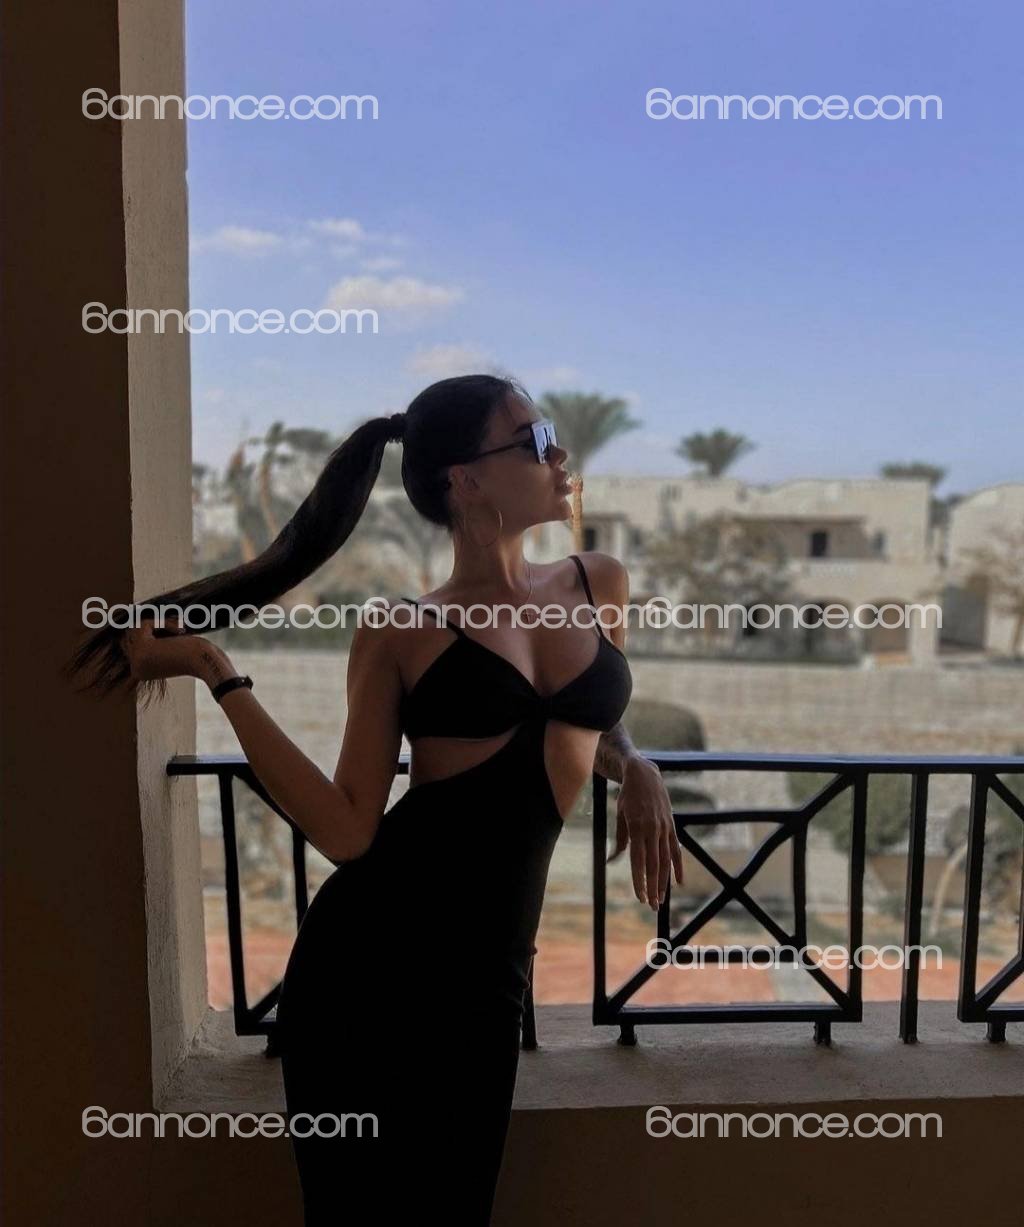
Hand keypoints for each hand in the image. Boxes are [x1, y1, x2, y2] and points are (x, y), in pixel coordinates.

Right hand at [122, 616, 235, 689]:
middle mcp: (135, 668)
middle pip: (131, 634)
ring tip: (179, 630)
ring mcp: (136, 659)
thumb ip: (151, 641)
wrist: (206, 662)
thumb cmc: (194, 655)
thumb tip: (135, 623)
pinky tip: (180, 631)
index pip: (131, 643)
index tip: (172, 634)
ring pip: (137, 627)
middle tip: (175, 627)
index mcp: (140, 671)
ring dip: (160, 623)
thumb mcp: (168, 649)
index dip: (149, 633)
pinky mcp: (142, 647)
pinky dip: (164, 622)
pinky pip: (145, 623)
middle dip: (151, 626)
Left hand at [607, 755, 683, 910]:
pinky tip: (678, 882)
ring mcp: (664, 828)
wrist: (644, 774)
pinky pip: (676, 850)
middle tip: (650, 905)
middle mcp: (652, 830)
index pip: (638, 861)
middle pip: (653, 865)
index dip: (639, 881)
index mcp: (636, 828)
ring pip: (665, 861)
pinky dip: (678, 867)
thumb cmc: (627, 796)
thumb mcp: (620, 816)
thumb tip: (611, 860)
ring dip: (664, 882)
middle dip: (652, 887)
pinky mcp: (672, 826)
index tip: (638, 896)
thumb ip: (620, 840)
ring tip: (661, 899)